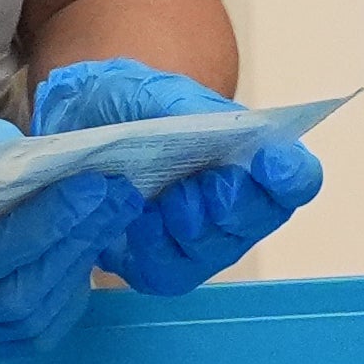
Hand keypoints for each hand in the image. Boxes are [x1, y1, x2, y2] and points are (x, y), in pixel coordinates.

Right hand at [0, 115, 131, 356]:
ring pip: (27, 324)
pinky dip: (60, 298)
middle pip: (16, 299)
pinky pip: (24, 335)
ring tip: (103, 219)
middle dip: (73, 244)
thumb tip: (70, 168)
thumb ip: (0, 164)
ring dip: (74, 270)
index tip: (95, 182)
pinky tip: (76, 255)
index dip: (47, 223)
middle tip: (118, 195)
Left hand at [28, 59, 317, 292]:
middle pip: (259, 220)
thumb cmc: (123, 104)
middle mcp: (232, 203)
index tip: (271, 160)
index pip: (294, 177)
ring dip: (194, 228)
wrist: (69, 125)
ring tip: (167, 199)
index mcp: (248, 153)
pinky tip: (138, 222)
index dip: (291, 175)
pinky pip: (168, 274)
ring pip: (216, 252)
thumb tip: (224, 129)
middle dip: (237, 204)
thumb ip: (189, 106)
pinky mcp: (155, 264)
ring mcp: (196, 239)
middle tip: (210, 183)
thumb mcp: (151, 89)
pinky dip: (155, 248)